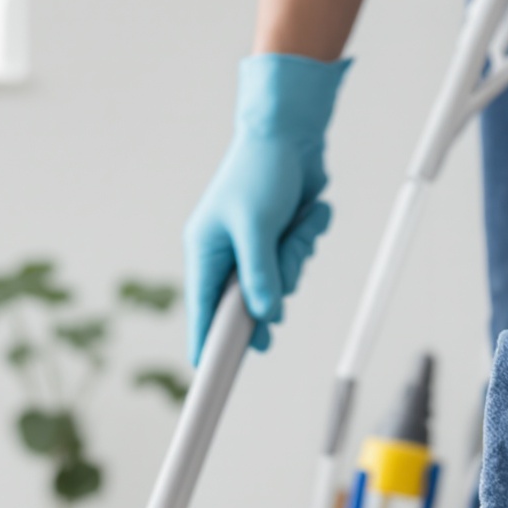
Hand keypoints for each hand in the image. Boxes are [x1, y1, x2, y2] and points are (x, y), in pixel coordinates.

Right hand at [183, 53, 347, 363]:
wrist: (290, 133)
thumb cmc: (261, 171)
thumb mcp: (257, 226)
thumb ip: (259, 274)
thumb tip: (266, 316)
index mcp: (206, 251)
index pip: (202, 310)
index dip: (207, 343)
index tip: (210, 375)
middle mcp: (226, 255)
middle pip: (249, 303)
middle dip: (273, 285)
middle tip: (283, 261)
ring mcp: (255, 249)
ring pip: (280, 284)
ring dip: (295, 257)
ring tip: (295, 223)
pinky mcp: (280, 241)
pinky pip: (296, 263)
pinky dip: (305, 242)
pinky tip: (305, 215)